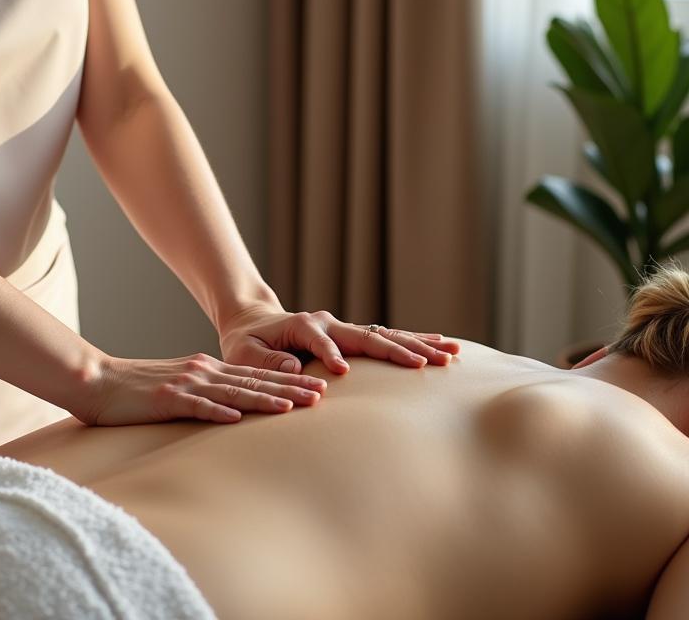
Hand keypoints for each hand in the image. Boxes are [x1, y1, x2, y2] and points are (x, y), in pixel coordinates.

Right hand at [76, 352, 328, 425]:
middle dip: (290, 388)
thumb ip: (203, 393)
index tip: (316, 388)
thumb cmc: (135, 390)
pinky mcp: (166, 398)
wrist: (96, 380)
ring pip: (234, 392)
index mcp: (206, 369)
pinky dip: (218, 411)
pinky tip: (238, 418)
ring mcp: (185, 384)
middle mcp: (202, 372)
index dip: (287, 382)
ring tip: (295, 406)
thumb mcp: (177, 388)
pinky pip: (197, 406)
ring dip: (266, 399)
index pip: (255, 377)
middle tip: (322, 395)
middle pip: (253, 382)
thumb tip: (231, 408)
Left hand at [217, 304, 462, 375]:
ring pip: (386, 335)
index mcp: (302, 325)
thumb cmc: (246, 344)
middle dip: (399, 350)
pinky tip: (443, 346)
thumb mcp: (245, 354)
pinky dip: (414, 342)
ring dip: (419, 345)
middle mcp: (329, 323)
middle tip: (430, 363)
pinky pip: (387, 338)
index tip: (341, 374)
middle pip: (369, 336)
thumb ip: (266, 360)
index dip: (330, 355)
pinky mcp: (353, 336)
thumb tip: (292, 365)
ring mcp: (344, 328)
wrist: (253, 324)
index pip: (320, 340)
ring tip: (452, 353)